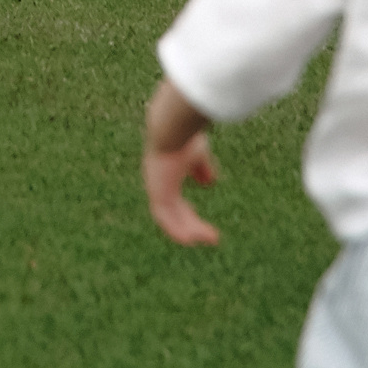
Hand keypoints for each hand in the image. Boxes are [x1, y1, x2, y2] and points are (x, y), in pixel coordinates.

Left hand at [143, 131, 221, 245]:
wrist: (173, 129)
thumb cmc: (186, 136)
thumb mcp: (198, 154)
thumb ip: (202, 168)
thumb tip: (209, 182)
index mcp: (166, 176)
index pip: (175, 201)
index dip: (187, 213)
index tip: (200, 222)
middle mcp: (158, 185)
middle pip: (175, 212)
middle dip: (192, 224)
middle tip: (212, 236)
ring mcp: (156, 189)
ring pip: (171, 218)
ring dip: (188, 229)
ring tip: (209, 238)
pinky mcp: (157, 193)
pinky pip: (166, 218)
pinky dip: (177, 230)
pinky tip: (191, 239)